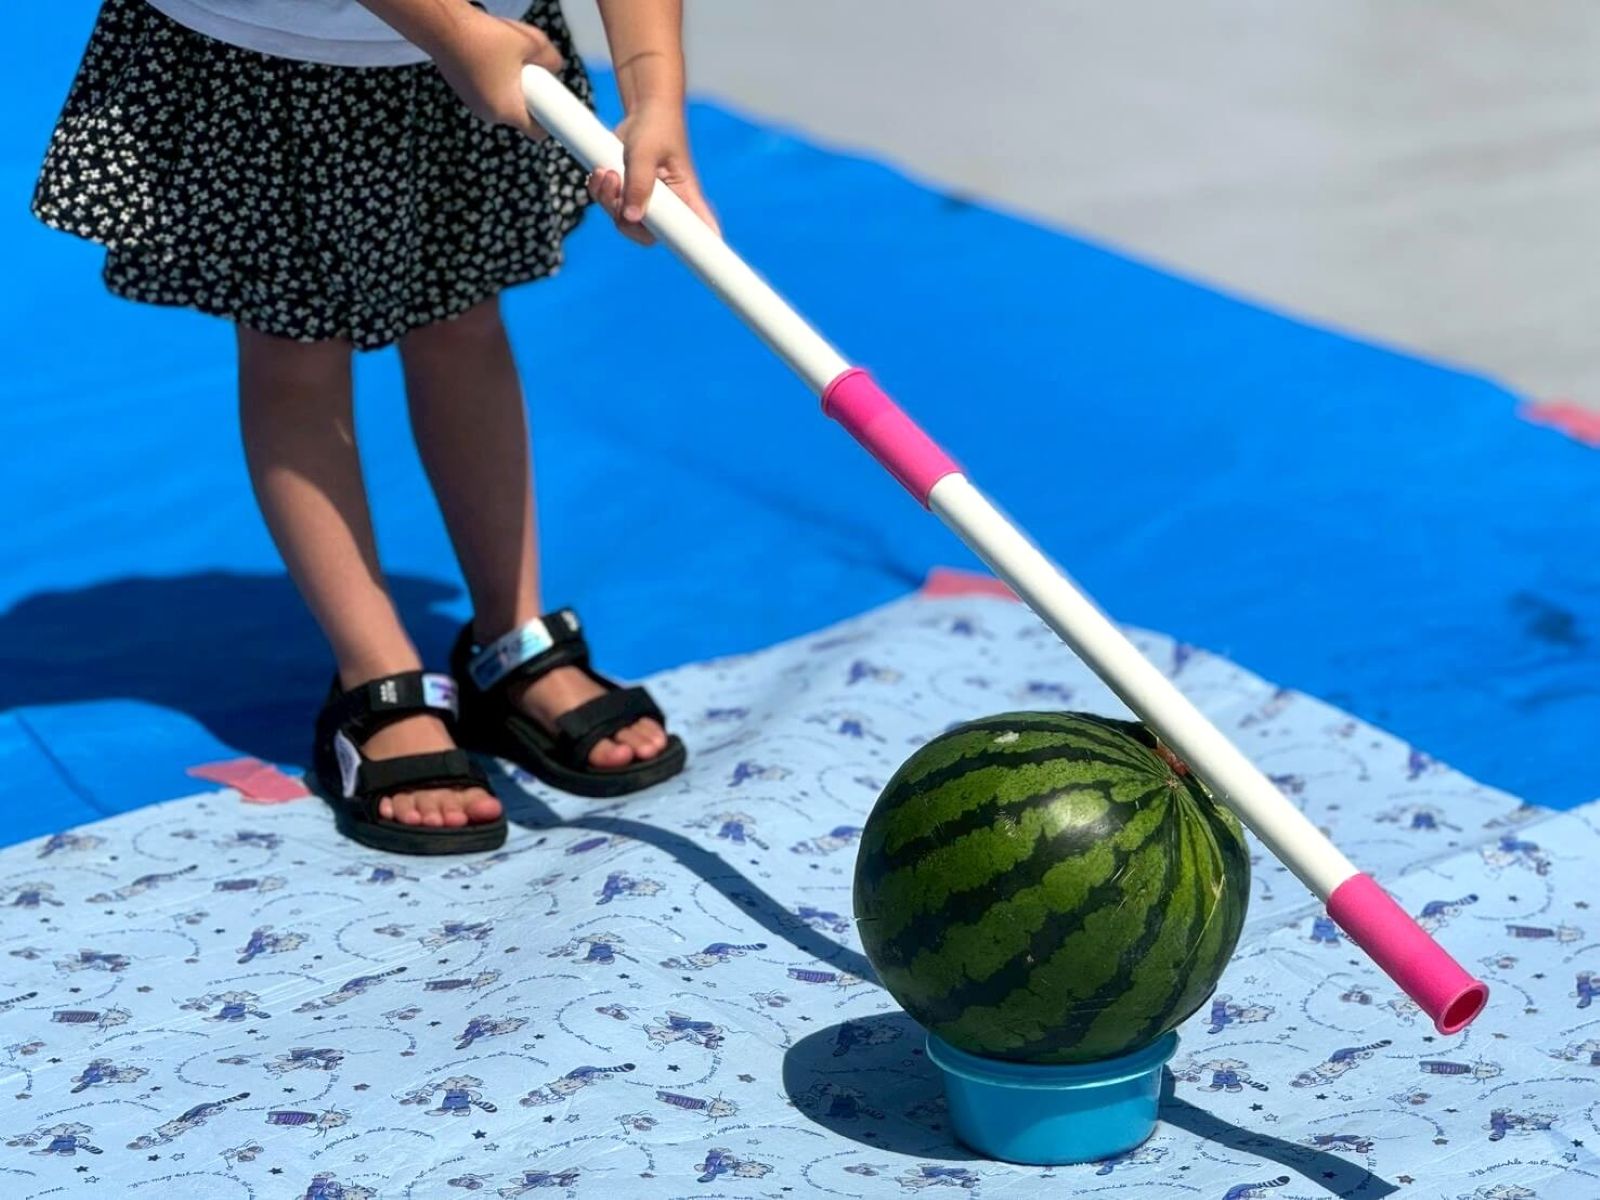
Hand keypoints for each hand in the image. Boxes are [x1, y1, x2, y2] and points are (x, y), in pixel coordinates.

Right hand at [432, 9, 562, 136]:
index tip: (554, 105)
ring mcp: (474, 104)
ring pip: (505, 101)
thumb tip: (555, 68)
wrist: (441, 25)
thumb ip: (552, 59)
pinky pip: (489, 91)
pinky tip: (492, 57)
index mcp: (506, 111)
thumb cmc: (485, 35)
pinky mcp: (464, 91)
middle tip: (531, 69)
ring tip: (507, 58)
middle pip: (521, 113)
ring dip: (512, 85)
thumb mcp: (531, 42)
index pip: (537, 132)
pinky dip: (496, 80)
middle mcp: (489, 114)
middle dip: (530, 95)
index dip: (551, 120)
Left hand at [587, 104, 718, 244]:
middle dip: (623, 216)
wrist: (644, 111)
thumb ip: (639, 184)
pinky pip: (609, 206)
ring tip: (607, 171)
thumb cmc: (655, 128)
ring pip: (621, 220)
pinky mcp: (628, 194)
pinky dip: (599, 191)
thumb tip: (631, 217)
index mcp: (686, 200)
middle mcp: (669, 207)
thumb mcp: (645, 153)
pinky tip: (602, 172)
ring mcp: (647, 202)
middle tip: (617, 185)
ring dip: (606, 198)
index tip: (699, 258)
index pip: (700, 235)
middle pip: (645, 235)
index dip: (698, 252)